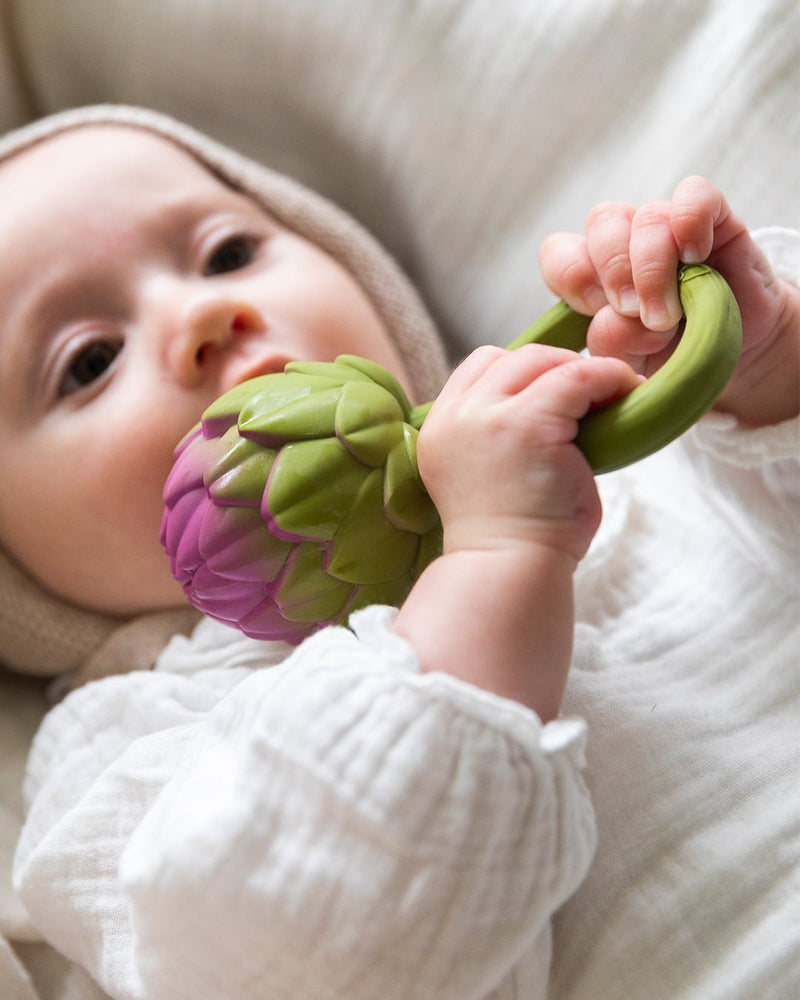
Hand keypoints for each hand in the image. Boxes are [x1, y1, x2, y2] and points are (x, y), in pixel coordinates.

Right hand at [417, 344, 640, 563]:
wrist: (509, 573)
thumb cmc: (511, 537)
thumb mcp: (488, 474)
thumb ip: (501, 435)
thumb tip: (556, 403)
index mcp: (440, 428)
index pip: (478, 369)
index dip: (520, 372)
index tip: (554, 392)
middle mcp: (456, 417)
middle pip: (507, 358)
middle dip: (553, 367)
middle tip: (590, 392)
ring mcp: (488, 418)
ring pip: (538, 360)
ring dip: (578, 370)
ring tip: (610, 392)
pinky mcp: (529, 424)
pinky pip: (577, 377)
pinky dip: (607, 377)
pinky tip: (625, 391)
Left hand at [539, 176, 799, 424]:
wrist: (735, 357)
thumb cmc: (671, 357)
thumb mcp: (632, 361)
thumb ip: (614, 341)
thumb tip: (619, 317)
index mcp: (592, 272)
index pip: (559, 252)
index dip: (571, 276)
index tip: (594, 310)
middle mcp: (625, 242)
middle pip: (601, 223)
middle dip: (614, 272)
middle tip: (634, 315)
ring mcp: (667, 226)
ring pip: (645, 216)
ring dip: (653, 266)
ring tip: (669, 313)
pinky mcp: (714, 218)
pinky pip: (695, 195)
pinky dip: (690, 222)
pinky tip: (695, 257)